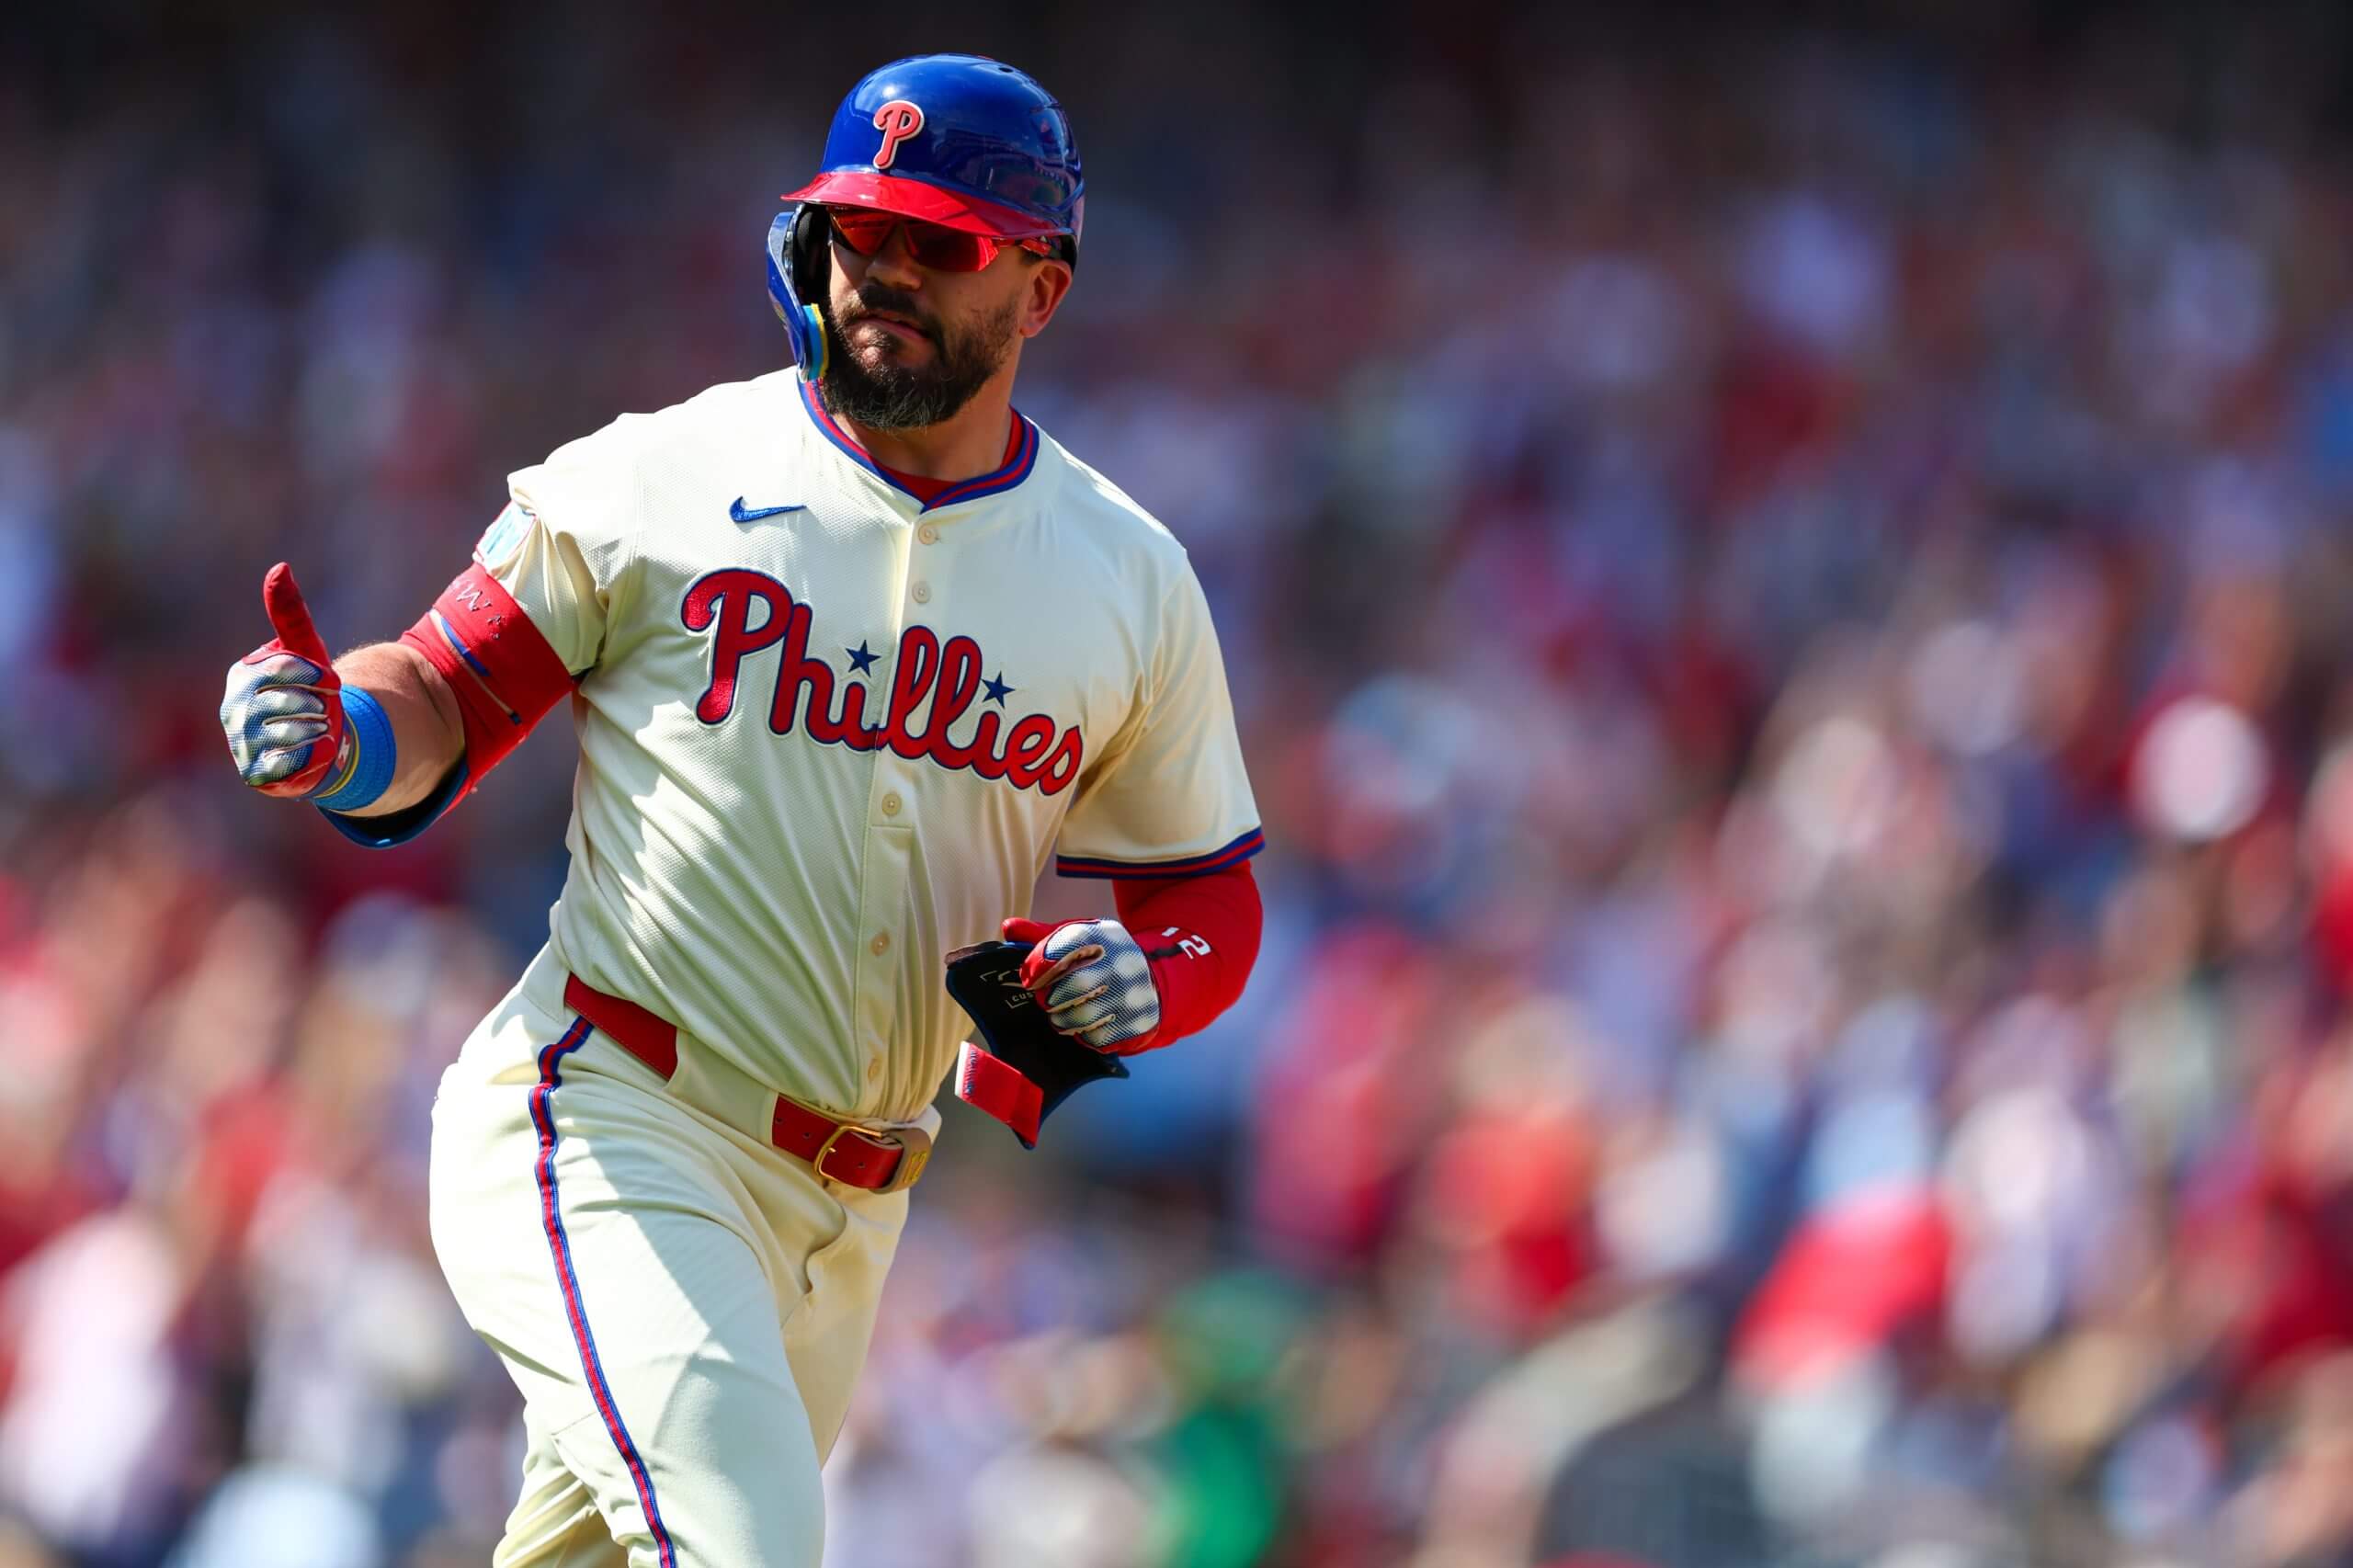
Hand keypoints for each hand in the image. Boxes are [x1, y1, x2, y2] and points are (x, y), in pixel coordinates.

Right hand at [220, 563, 347, 798]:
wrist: (316, 741)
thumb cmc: (307, 690)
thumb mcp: (304, 650)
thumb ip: (290, 613)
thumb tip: (279, 567)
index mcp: (242, 676)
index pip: (279, 668)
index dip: (314, 674)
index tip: (332, 682)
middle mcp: (233, 710)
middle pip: (286, 702)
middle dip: (318, 704)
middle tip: (324, 709)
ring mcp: (241, 744)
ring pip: (289, 734)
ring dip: (319, 730)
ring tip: (321, 728)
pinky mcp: (256, 773)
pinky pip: (288, 765)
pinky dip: (314, 757)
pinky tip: (320, 751)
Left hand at [999, 916, 1161, 1052]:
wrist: (1149, 980)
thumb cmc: (1099, 958)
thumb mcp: (1076, 939)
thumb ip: (1041, 934)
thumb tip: (1008, 928)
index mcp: (1104, 936)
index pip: (1067, 946)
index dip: (1040, 965)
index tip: (1030, 979)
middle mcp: (1123, 962)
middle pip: (1075, 986)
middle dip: (1052, 998)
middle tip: (1046, 1001)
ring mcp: (1134, 994)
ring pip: (1083, 1018)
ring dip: (1063, 1021)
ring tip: (1062, 1015)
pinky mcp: (1138, 1022)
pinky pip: (1097, 1038)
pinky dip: (1084, 1035)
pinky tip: (1086, 1025)